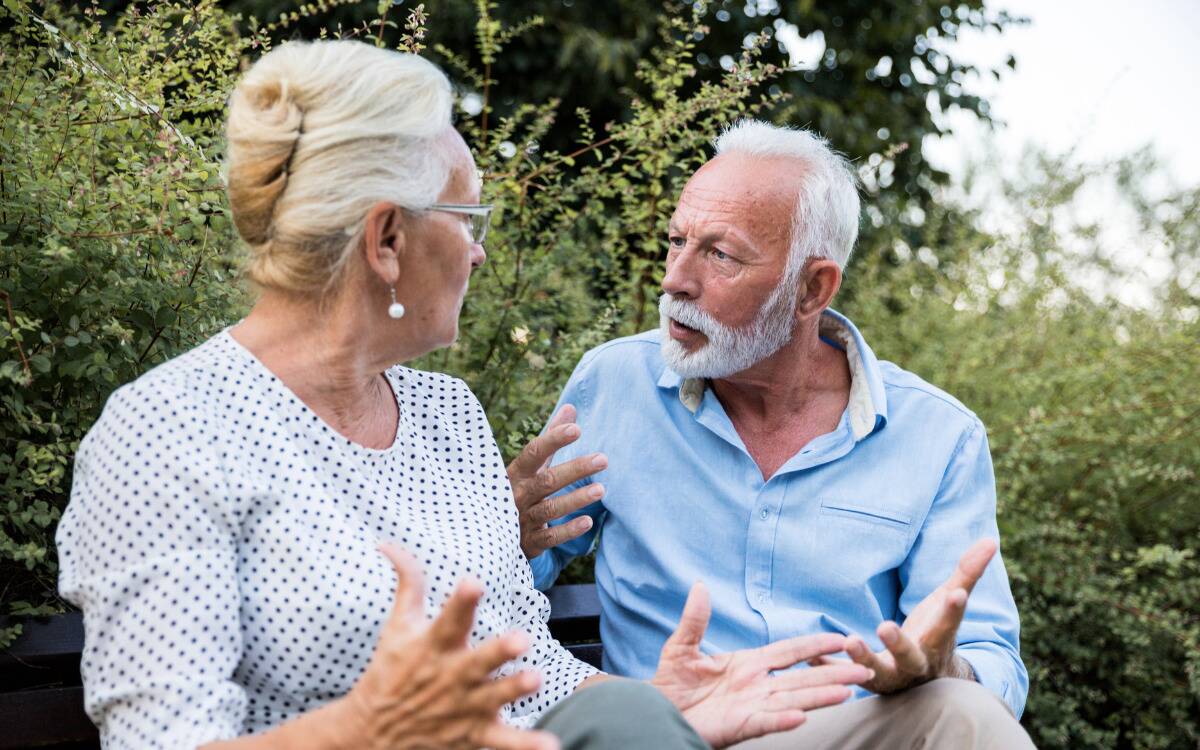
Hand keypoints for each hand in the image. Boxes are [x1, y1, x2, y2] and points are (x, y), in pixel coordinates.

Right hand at [340, 545, 558, 749]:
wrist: (372, 733)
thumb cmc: (392, 669)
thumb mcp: (397, 626)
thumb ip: (408, 583)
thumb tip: (387, 542)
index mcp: (434, 645)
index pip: (449, 619)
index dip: (462, 601)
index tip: (473, 582)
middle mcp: (451, 675)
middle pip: (478, 661)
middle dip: (499, 650)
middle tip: (521, 638)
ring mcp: (464, 707)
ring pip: (494, 698)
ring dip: (514, 690)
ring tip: (537, 679)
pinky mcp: (474, 734)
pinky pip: (503, 741)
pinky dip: (526, 745)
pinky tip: (550, 745)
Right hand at [507, 405, 606, 559]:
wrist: (491, 533)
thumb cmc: (519, 490)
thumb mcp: (531, 466)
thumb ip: (550, 439)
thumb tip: (571, 407)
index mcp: (516, 473)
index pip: (534, 453)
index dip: (553, 440)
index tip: (576, 429)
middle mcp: (517, 495)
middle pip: (547, 480)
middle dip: (575, 469)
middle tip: (603, 459)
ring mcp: (522, 520)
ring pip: (550, 508)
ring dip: (575, 499)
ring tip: (601, 489)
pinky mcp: (529, 543)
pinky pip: (550, 537)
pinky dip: (568, 530)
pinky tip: (588, 522)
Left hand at [650, 583, 872, 748]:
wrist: (654, 714)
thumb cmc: (671, 685)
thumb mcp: (681, 647)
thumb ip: (695, 620)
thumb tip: (700, 585)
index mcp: (747, 664)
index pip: (788, 652)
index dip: (814, 646)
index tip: (841, 638)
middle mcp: (756, 685)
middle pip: (801, 678)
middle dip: (833, 675)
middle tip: (865, 671)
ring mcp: (750, 706)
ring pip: (792, 699)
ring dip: (820, 696)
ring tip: (848, 692)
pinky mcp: (738, 726)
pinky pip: (765, 722)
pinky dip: (783, 720)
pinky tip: (802, 715)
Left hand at [819, 538, 996, 693]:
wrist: (927, 683)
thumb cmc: (936, 633)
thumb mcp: (949, 602)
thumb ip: (967, 573)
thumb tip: (991, 539)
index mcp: (938, 640)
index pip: (949, 624)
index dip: (953, 609)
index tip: (957, 593)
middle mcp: (917, 663)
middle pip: (911, 656)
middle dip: (900, 643)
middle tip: (885, 626)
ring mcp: (892, 676)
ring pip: (878, 673)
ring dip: (862, 659)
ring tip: (848, 641)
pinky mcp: (867, 682)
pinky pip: (845, 678)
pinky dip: (829, 668)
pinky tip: (811, 656)